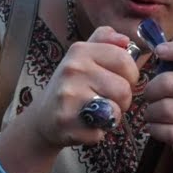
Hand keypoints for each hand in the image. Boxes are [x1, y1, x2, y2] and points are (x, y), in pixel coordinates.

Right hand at [22, 26, 139, 151]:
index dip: (130, 76)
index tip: (118, 80)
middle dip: (122, 100)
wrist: (43, 116)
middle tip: (106, 100)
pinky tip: (84, 125)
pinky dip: (98, 133)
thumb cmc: (72, 86)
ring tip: (96, 112)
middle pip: (124, 89)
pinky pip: (101, 132)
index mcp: (80, 50)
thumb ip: (105, 41)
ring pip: (115, 111)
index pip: (125, 61)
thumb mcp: (84, 57)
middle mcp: (72, 69)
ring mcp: (67, 96)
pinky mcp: (66, 122)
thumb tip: (124, 39)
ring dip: (112, 117)